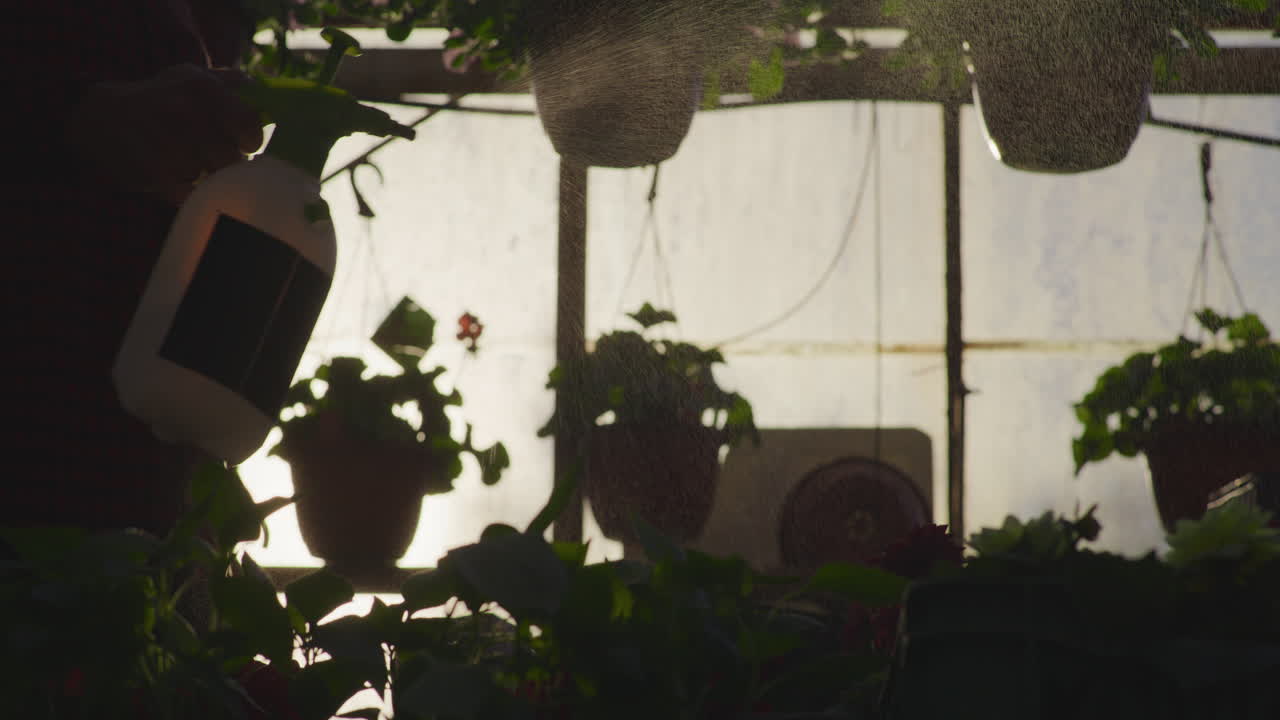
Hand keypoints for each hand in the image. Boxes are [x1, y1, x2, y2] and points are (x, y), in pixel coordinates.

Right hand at [66, 64, 264, 204]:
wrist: (97, 120)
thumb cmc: (153, 98)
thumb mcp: (186, 77)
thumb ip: (224, 81)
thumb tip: (256, 85)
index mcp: (203, 90)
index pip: (250, 128)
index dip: (250, 141)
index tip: (242, 144)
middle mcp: (188, 115)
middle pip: (232, 159)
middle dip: (226, 162)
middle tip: (214, 158)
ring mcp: (170, 145)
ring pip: (212, 177)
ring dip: (206, 177)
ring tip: (190, 165)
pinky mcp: (155, 174)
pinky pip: (190, 194)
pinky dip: (188, 192)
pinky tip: (177, 179)